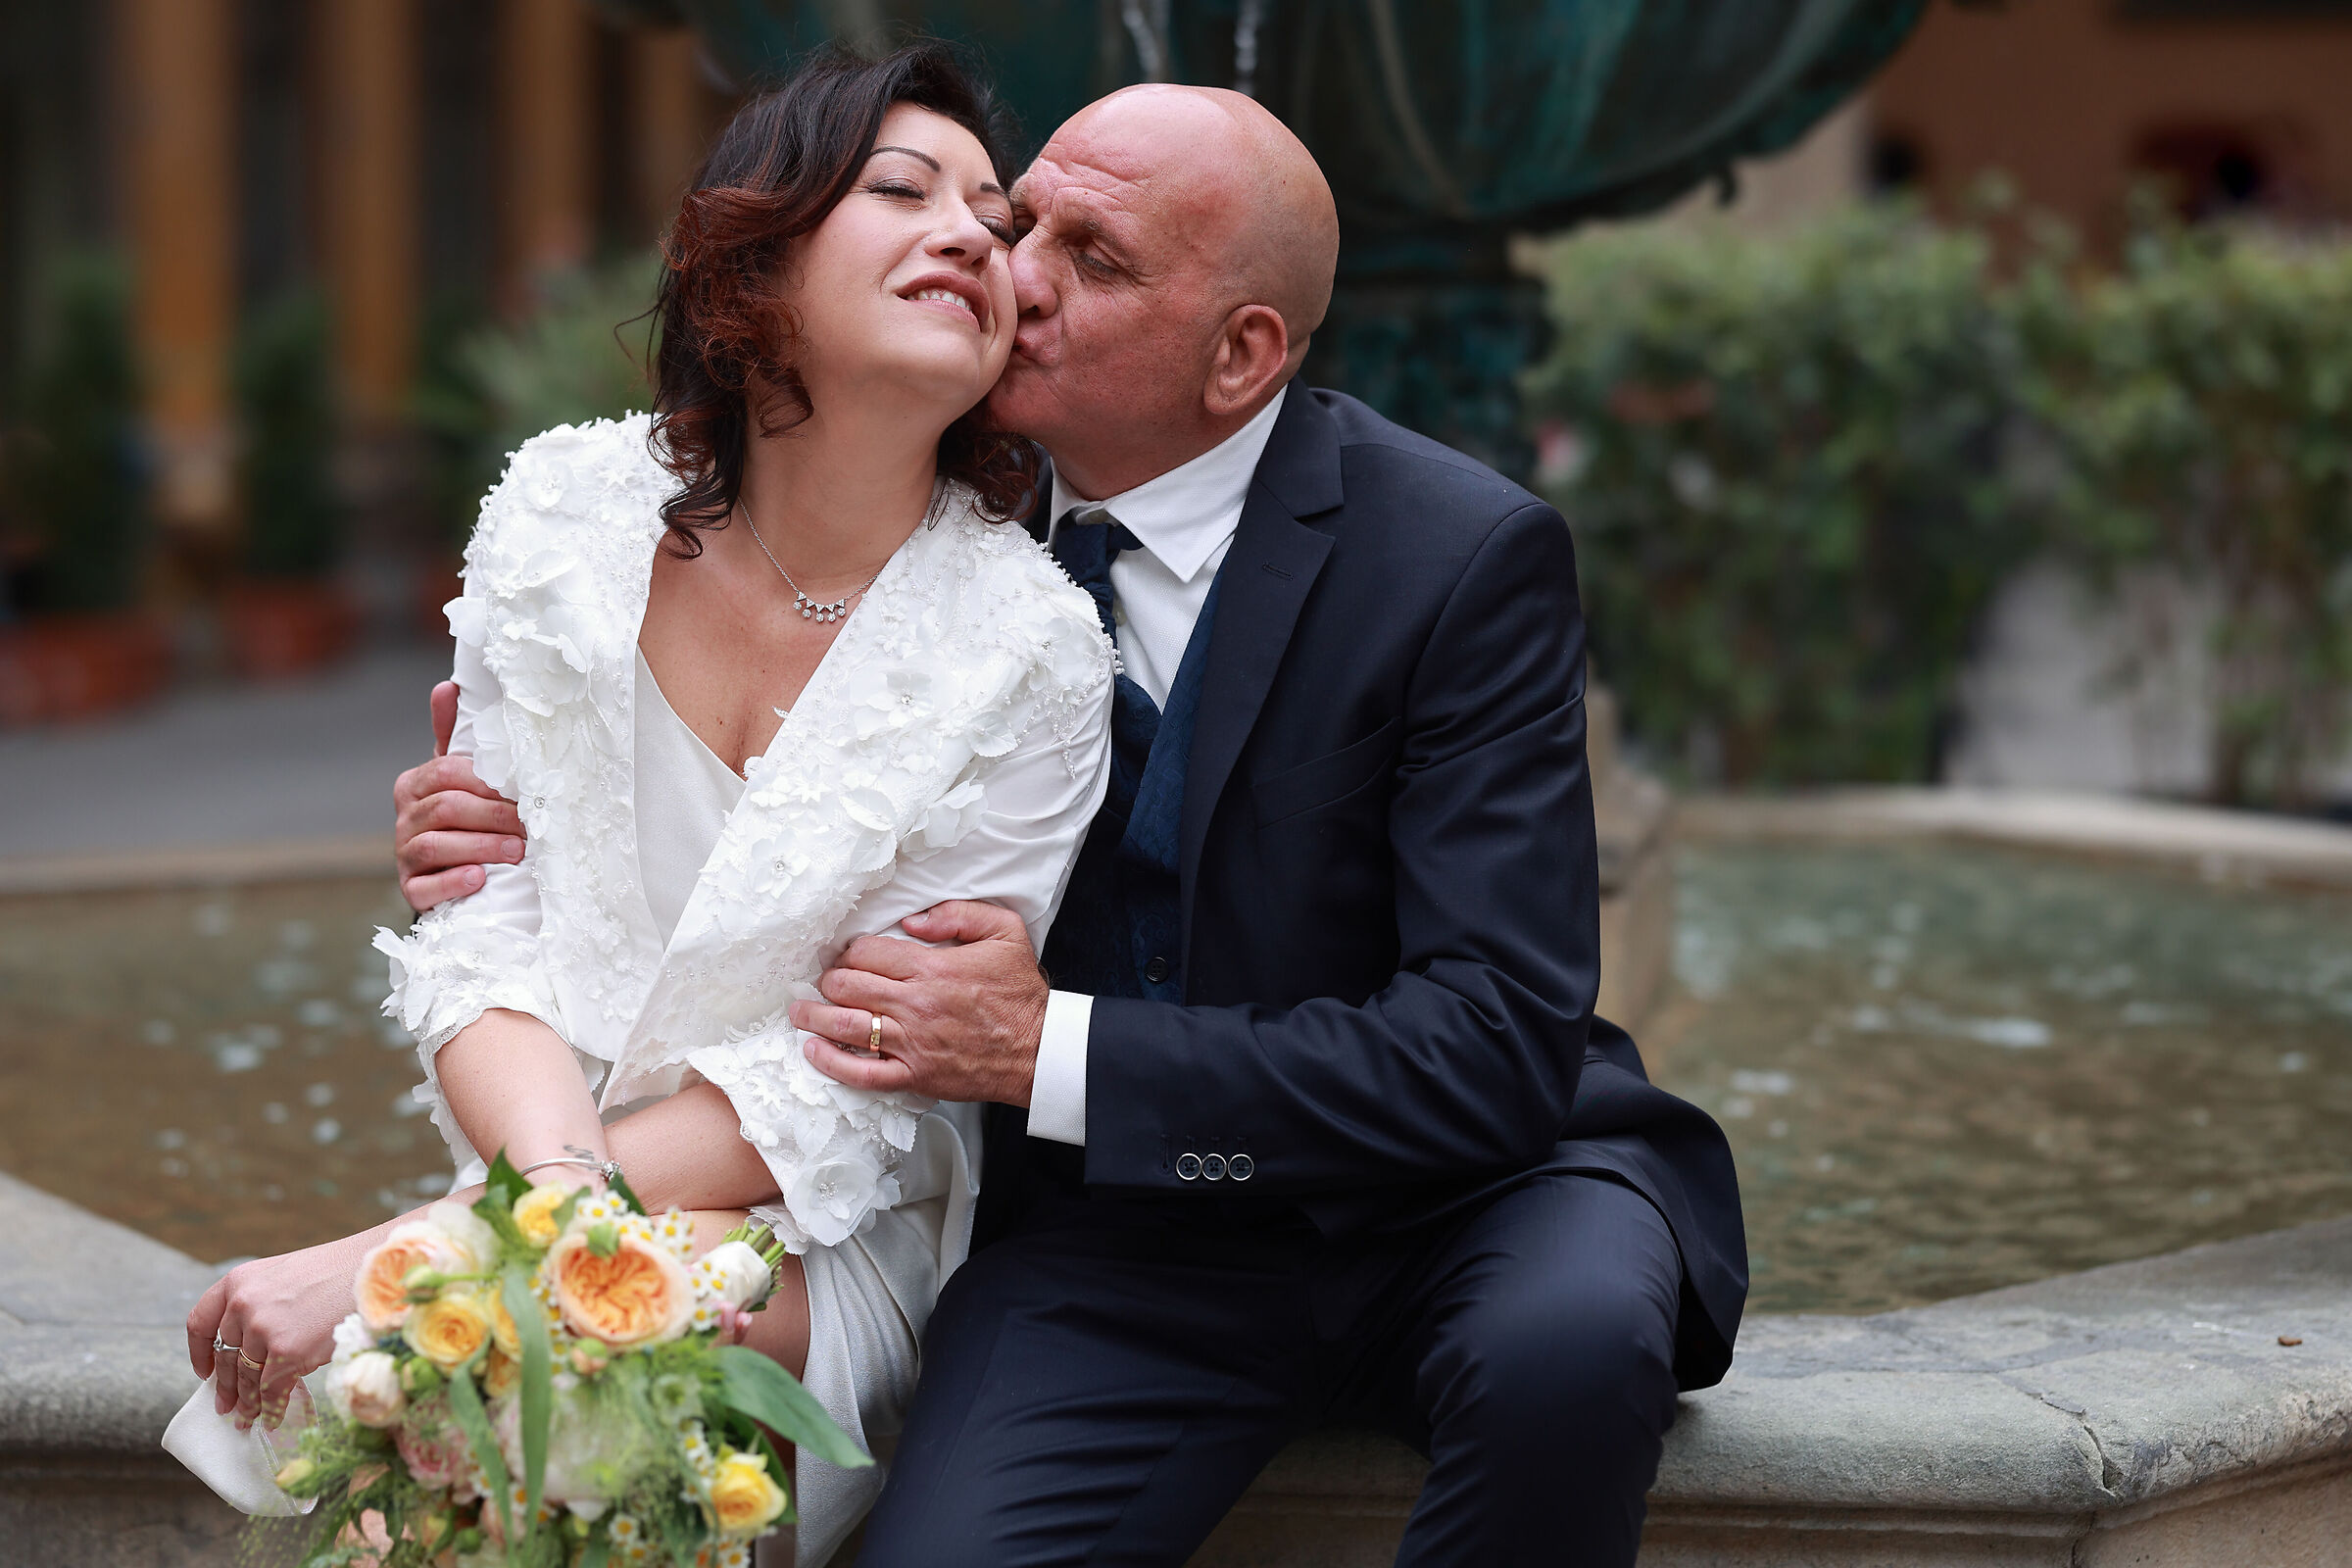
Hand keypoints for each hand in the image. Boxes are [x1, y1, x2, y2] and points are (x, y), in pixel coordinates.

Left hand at [187, 1232, 370, 1428]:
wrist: (375, 1272)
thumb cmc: (339, 1272)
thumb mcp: (285, 1277)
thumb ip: (261, 1306)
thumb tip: (253, 1352)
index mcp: (238, 1281)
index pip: (200, 1322)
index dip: (199, 1353)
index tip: (205, 1373)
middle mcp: (243, 1304)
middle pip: (226, 1356)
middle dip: (226, 1387)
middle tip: (226, 1407)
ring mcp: (264, 1329)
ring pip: (248, 1378)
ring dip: (247, 1403)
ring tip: (247, 1419)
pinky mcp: (287, 1352)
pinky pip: (272, 1390)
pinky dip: (271, 1409)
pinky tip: (273, 1418)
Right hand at [395, 679, 523, 912]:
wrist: (450, 869)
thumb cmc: (463, 815)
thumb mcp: (459, 775)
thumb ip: (454, 734)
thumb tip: (448, 685)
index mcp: (415, 784)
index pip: (447, 774)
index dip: (486, 783)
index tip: (522, 792)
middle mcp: (405, 818)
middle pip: (445, 809)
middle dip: (492, 816)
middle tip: (530, 827)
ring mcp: (404, 855)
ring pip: (435, 846)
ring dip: (480, 847)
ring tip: (516, 852)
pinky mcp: (411, 890)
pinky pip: (424, 888)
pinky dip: (453, 882)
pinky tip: (480, 878)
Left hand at [794, 901, 1047, 1104]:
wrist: (1039, 1051)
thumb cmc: (1020, 994)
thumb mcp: (1004, 932)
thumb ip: (957, 914)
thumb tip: (912, 919)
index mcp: (931, 967)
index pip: (867, 952)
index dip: (850, 951)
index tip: (849, 954)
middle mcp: (914, 1004)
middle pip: (847, 986)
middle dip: (828, 980)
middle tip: (824, 980)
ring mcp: (910, 1043)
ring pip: (844, 1027)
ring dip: (814, 1016)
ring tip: (800, 1012)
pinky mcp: (913, 1075)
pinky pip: (861, 1073)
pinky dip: (831, 1063)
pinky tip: (814, 1051)